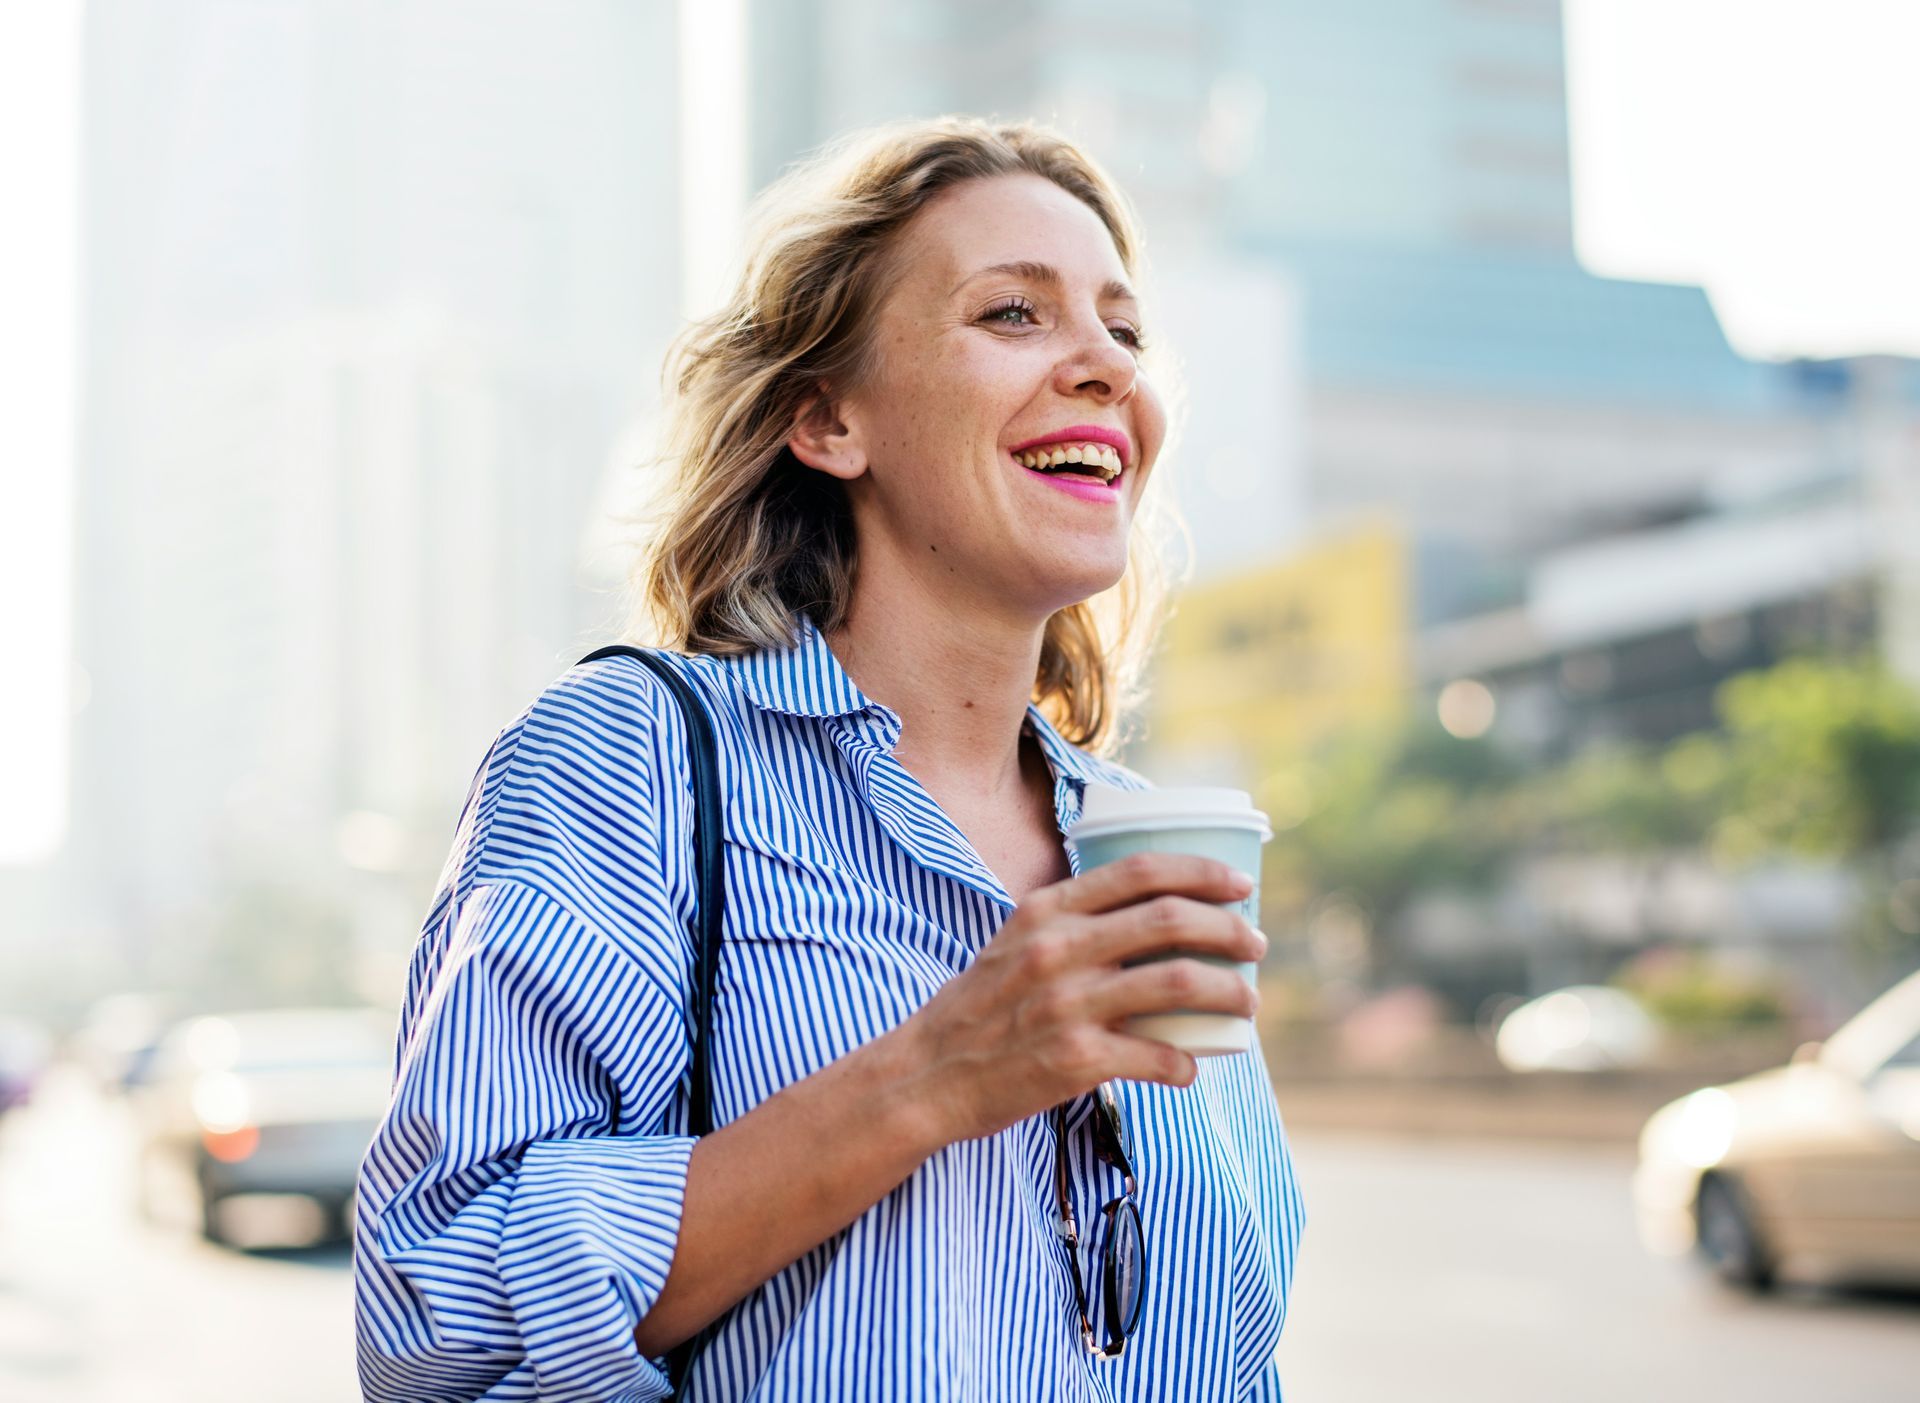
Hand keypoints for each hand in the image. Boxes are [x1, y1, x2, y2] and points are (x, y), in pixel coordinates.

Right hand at [897, 852, 1265, 1144]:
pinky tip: (1191, 1066)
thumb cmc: (980, 1007)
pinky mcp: (1075, 1061)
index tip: (1239, 883)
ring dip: (1229, 993)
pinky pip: (1156, 1056)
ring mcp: (1067, 1005)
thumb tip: (1149, 914)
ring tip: (1247, 1003)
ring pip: (1177, 984)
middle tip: (1255, 944)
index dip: (1200, 872)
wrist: (928, 1075)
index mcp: (1046, 911)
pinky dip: (1185, 1062)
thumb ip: (1071, 923)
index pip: (1138, 871)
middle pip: (1170, 921)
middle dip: (1229, 930)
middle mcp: (1058, 950)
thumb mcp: (1015, 941)